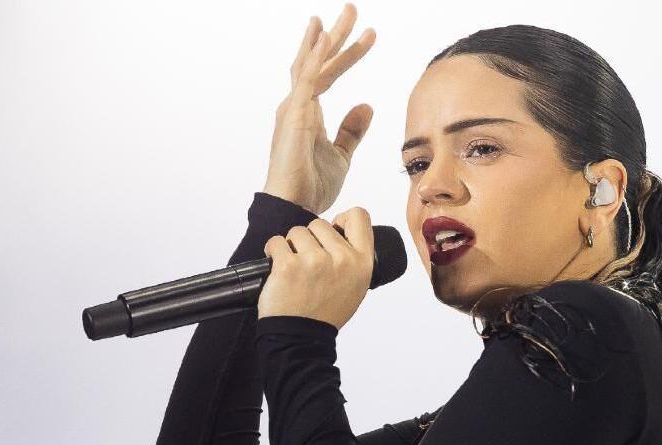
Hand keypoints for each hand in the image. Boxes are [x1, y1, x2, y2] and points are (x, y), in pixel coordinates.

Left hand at [257, 207, 374, 330]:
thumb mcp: (355, 287)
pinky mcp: (288, 265)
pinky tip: (278, 270)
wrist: (301, 338)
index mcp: (362, 263)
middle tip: (307, 264)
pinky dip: (273, 252)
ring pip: (296, 231)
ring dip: (290, 246)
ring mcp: (314, 261)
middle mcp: (341, 259)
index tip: (333, 231)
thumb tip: (339, 231)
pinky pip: (276, 242)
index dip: (342, 219)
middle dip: (310, 239)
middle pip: (320, 224)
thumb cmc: (325, 314)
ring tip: (293, 270)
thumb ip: (352, 259)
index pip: (359, 217)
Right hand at [263, 3, 375, 214]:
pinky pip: (308, 80)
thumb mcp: (341, 155)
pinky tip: (326, 38)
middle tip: (352, 9)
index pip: (328, 74)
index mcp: (306, 114)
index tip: (367, 35)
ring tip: (346, 14)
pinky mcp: (295, 116)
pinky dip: (317, 57)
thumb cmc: (311, 187)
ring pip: (313, 64)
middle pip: (317, 61)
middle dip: (336, 35)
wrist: (295, 208)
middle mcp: (297, 106)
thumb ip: (351, 130)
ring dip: (329, 38)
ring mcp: (293, 109)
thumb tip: (366, 106)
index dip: (347, 54)